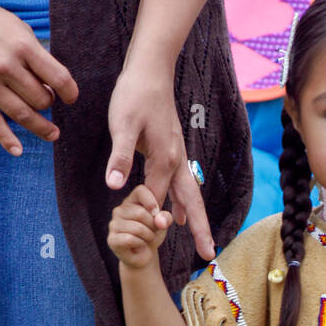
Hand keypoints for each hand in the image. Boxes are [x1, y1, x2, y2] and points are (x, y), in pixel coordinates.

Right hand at [0, 0, 77, 153]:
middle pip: (41, 100)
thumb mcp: (17, 28)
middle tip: (46, 98)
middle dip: (48, 102)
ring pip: (23, 115)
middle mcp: (6, 66)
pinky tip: (18, 150)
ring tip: (52, 133)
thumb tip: (53, 82)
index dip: (70, 92)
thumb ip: (35, 54)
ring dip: (41, 128)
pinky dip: (7, 140)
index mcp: (22, 46)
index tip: (71, 98)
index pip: (59, 78)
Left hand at [105, 63, 214, 259]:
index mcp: (165, 160)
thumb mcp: (122, 125)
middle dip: (201, 230)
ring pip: (189, 195)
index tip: (145, 236)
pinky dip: (184, 203)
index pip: (156, 200)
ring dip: (196, 219)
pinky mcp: (172, 151)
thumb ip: (120, 157)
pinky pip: (181, 185)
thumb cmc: (134, 95)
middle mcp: (176, 162)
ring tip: (202, 243)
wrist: (150, 70)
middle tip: (210, 255)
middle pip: (191, 204)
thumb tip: (116, 186)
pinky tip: (179, 215)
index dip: (150, 218)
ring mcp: (177, 157)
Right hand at [108, 184, 171, 269]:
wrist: (143, 255)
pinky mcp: (112, 239)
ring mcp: (113, 224)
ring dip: (148, 236)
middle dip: (153, 226)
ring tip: (147, 239)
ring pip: (137, 228)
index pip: (140, 190)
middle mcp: (119, 210)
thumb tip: (160, 220)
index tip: (157, 213)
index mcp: (131, 201)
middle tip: (153, 232)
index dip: (152, 202)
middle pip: (141, 213)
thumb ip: (165, 218)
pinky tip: (139, 245)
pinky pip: (130, 239)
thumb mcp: (162, 224)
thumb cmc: (151, 235)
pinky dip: (140, 244)